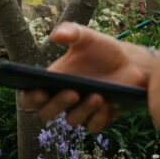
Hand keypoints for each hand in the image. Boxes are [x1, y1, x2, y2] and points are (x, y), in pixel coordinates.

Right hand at [19, 23, 154, 133]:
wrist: (130, 62)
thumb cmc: (102, 49)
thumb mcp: (87, 36)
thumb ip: (71, 32)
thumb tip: (55, 36)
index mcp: (53, 79)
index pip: (30, 96)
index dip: (29, 98)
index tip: (39, 92)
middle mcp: (63, 98)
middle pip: (46, 113)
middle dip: (56, 105)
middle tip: (72, 92)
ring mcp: (81, 110)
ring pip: (72, 120)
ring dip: (82, 110)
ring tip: (97, 95)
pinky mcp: (99, 117)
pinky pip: (93, 126)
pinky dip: (98, 118)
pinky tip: (106, 105)